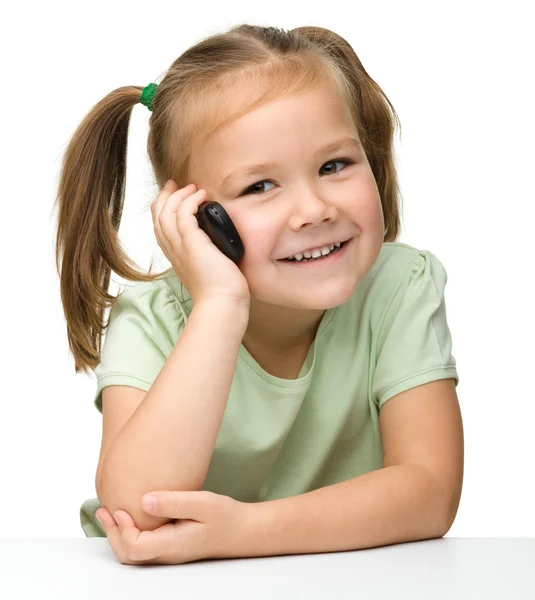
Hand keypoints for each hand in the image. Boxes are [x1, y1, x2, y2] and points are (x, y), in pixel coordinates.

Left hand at [96, 490, 251, 564]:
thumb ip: (173, 502)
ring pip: (134, 553)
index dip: (122, 530)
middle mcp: (167, 553)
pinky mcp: (171, 545)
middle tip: (104, 509)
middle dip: (113, 533)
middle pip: (129, 555)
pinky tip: (131, 515)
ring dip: (119, 533)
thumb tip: (143, 500)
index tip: (121, 507)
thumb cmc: (225, 516)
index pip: (135, 548)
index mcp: (173, 545)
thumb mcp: (202, 503)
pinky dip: (130, 532)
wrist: (243, 531)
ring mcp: (169, 552)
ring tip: (110, 512)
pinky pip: (143, 545)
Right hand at [151, 180, 250, 306]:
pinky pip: (183, 214)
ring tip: (191, 187)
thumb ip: (206, 255)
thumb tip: (216, 243)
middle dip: (165, 197)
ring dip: (178, 196)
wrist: (222, 304)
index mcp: (176, 257)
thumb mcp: (209, 269)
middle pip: (159, 217)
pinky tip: (201, 195)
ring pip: (167, 213)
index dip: (161, 210)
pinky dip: (190, 201)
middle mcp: (174, 251)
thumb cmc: (221, 292)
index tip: (170, 197)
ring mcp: (181, 247)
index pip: (160, 229)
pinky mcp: (192, 244)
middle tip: (174, 184)